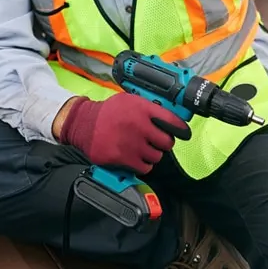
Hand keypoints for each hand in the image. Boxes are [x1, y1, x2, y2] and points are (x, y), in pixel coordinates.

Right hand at [58, 92, 190, 174]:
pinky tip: (135, 157)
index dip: (181, 128)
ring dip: (152, 154)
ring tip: (142, 148)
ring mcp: (131, 143)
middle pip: (167, 142)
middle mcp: (138, 126)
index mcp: (142, 109)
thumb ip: (149, 108)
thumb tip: (170, 117)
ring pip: (156, 157)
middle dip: (163, 143)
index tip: (184, 133)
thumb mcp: (129, 100)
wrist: (83, 123)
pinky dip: (142, 165)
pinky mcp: (122, 158)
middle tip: (157, 141)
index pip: (172, 120)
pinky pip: (144, 168)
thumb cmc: (107, 112)